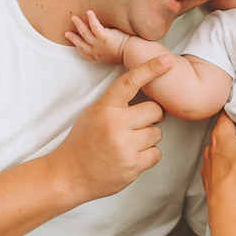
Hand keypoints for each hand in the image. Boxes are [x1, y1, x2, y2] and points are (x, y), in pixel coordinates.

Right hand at [47, 55, 172, 201]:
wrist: (69, 175)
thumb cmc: (82, 141)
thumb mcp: (92, 113)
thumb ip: (115, 102)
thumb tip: (144, 89)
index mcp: (104, 108)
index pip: (130, 82)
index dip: (150, 68)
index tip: (167, 61)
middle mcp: (115, 125)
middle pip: (155, 110)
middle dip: (152, 116)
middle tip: (138, 123)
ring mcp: (125, 146)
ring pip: (157, 133)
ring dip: (148, 138)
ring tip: (129, 143)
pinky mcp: (133, 166)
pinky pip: (156, 153)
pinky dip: (148, 155)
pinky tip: (131, 156)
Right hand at [66, 10, 130, 65]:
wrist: (134, 54)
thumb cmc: (130, 54)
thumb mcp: (117, 55)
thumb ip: (112, 50)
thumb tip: (115, 44)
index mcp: (101, 56)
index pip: (87, 54)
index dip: (80, 49)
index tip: (76, 45)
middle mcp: (98, 52)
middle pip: (82, 44)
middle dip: (73, 38)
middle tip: (66, 33)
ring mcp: (100, 44)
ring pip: (85, 34)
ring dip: (78, 25)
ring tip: (73, 18)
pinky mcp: (104, 37)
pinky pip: (95, 27)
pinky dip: (91, 19)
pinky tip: (89, 12)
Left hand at [200, 100, 235, 210]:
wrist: (226, 205)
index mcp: (220, 135)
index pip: (224, 114)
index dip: (234, 109)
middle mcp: (211, 148)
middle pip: (222, 132)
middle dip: (234, 129)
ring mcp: (209, 165)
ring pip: (219, 150)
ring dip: (229, 148)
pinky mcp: (211, 180)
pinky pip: (217, 167)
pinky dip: (225, 165)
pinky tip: (233, 168)